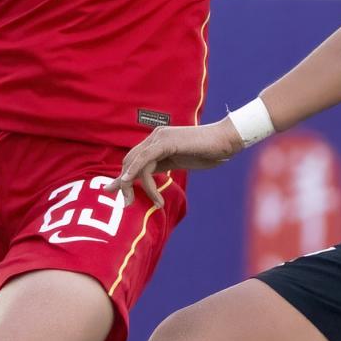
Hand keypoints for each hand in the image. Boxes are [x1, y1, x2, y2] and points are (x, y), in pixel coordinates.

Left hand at [117, 119, 243, 204]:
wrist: (227, 140)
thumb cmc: (209, 152)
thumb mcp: (181, 162)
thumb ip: (163, 167)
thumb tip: (150, 180)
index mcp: (157, 142)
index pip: (133, 160)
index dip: (123, 176)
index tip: (113, 191)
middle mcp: (155, 137)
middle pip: (129, 161)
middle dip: (123, 184)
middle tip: (127, 203)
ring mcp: (159, 138)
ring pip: (136, 162)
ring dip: (135, 185)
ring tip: (150, 203)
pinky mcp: (166, 142)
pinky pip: (145, 159)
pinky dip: (137, 172)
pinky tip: (132, 183)